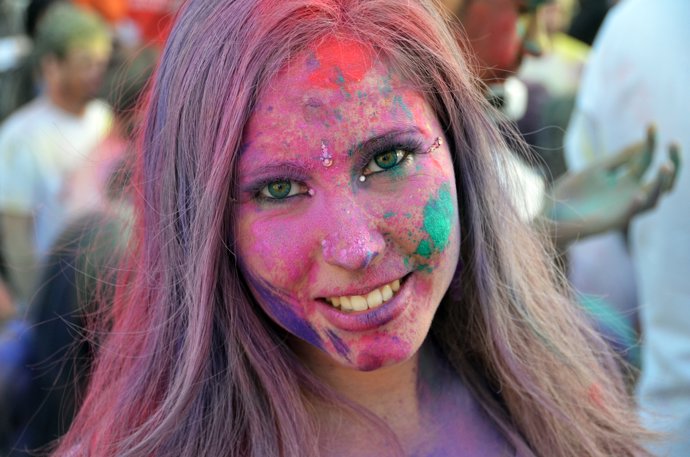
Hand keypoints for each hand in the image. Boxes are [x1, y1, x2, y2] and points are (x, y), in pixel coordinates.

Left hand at [543, 126, 680, 241]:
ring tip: (665, 166)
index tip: (652, 124)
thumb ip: (619, 158)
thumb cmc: (574, 192)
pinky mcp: (614, 222)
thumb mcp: (598, 169)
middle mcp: (632, 194)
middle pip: (662, 179)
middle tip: (674, 143)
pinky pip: (631, 215)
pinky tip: (638, 195)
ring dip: (661, 183)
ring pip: (655, 198)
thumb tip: (643, 142)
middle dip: (673, 161)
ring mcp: (625, 209)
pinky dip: (637, 205)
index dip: (651, 142)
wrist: (552, 214)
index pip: (646, 158)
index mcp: (627, 180)